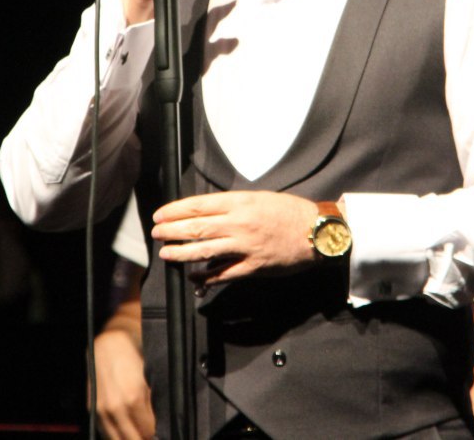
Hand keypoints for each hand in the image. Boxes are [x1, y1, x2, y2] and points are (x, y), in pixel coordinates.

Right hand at [93, 327, 154, 438]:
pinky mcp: (93, 409)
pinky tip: (126, 433)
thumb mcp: (151, 375)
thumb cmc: (134, 354)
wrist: (110, 342)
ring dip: (130, 438)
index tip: (162, 433)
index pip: (149, 430)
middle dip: (144, 437)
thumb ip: (155, 401)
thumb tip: (161, 422)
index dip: (157, 434)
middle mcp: (115, 406)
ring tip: (139, 435)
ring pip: (118, 439)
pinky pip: (106, 432)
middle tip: (151, 435)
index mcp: (133, 397)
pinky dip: (116, 436)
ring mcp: (102, 409)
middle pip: (133, 438)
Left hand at [151, 191, 318, 284]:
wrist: (317, 232)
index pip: (198, 206)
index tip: (160, 215)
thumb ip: (233, 205)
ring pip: (205, 251)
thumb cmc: (289, 211)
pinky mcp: (253, 267)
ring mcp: (245, 247)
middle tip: (156, 233)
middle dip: (171, 231)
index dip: (175, 211)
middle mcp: (239, 223)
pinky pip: (223, 274)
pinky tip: (194, 276)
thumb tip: (206, 212)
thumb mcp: (259, 197)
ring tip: (166, 253)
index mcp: (240, 202)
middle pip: (196, 228)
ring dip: (181, 253)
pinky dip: (206, 276)